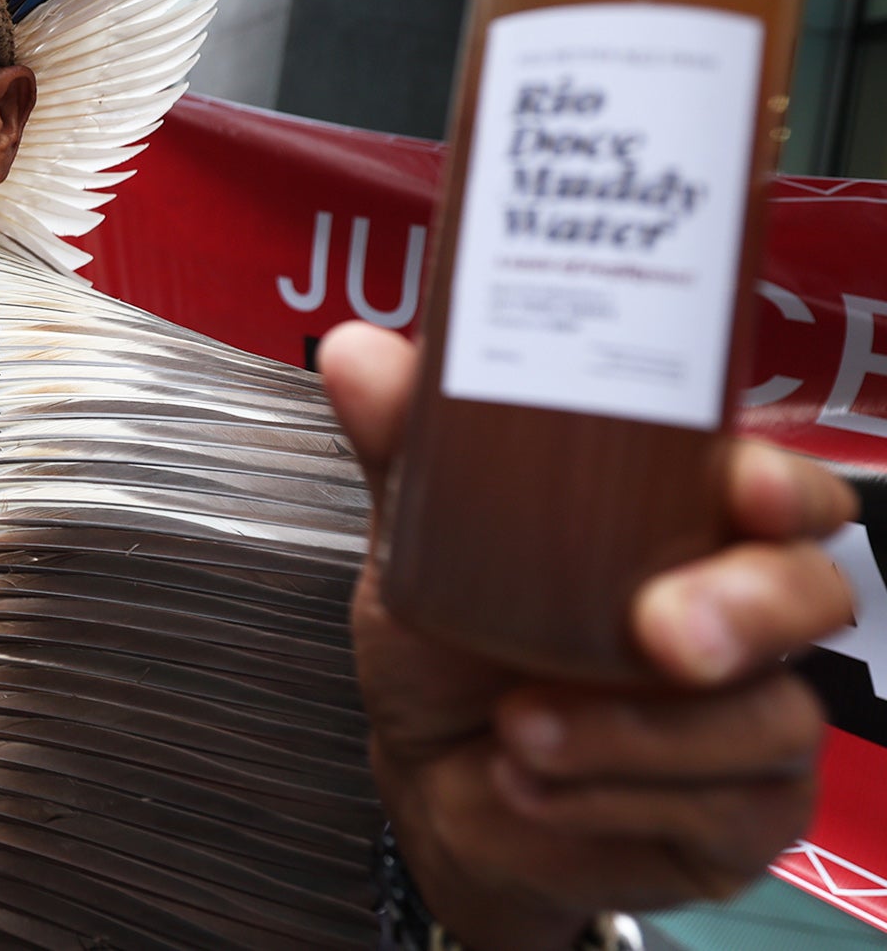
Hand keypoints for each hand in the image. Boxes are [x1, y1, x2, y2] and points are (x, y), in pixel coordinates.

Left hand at [321, 322, 854, 950]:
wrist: (426, 782)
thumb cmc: (449, 653)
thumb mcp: (420, 545)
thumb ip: (407, 450)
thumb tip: (361, 354)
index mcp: (677, 532)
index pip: (777, 491)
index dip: (782, 484)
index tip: (743, 485)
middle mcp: (730, 618)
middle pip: (810, 592)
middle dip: (746, 608)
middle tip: (659, 635)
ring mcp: (743, 720)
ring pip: (769, 717)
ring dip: (635, 732)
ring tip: (522, 725)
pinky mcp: (737, 818)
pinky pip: (728, 811)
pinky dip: (613, 794)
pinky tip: (536, 781)